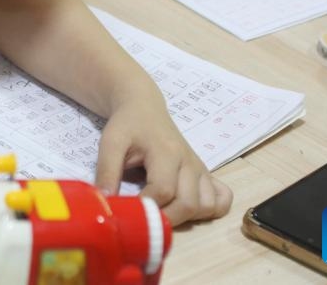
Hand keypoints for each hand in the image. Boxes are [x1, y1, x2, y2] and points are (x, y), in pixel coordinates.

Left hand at [95, 96, 232, 226]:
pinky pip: (221, 199)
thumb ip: (106, 171)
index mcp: (167, 152)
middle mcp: (189, 162)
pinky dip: (209, 211)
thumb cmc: (127, 125)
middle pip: (188, 204)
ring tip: (162, 212)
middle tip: (144, 219)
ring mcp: (200, 169)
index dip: (146, 207)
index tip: (128, 213)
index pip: (163, 191)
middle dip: (166, 219)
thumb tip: (106, 203)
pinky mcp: (206, 174)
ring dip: (186, 218)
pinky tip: (188, 209)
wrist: (144, 107)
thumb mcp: (110, 142)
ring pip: (207, 206)